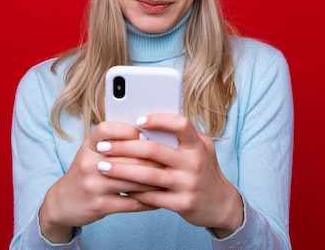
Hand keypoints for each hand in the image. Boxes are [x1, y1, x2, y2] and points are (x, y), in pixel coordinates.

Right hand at [38, 121, 160, 242]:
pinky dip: (149, 201)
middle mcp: (88, 163)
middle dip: (153, 159)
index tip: (145, 135)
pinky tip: (160, 198)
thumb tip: (150, 135)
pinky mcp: (99, 206)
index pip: (107, 129)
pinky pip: (132, 202)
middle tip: (171, 159)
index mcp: (88, 145)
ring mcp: (93, 185)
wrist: (63, 202)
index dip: (128, 130)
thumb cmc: (87, 171)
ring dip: (155, 181)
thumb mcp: (92, 151)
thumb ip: (115, 143)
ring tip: (171, 178)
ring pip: (134, 180)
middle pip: (128, 157)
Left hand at [96, 114, 243, 237]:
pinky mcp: (182, 204)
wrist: (221, 204)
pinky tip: (119, 187)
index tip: (137, 120)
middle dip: (124, 147)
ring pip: (148, 175)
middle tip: (104, 146)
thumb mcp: (201, 148)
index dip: (158, 120)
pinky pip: (151, 197)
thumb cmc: (204, 170)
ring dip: (122, 170)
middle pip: (154, 150)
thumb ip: (181, 136)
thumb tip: (148, 122)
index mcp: (198, 145)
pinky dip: (133, 192)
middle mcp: (195, 163)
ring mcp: (189, 185)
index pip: (180, 124)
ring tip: (103, 166)